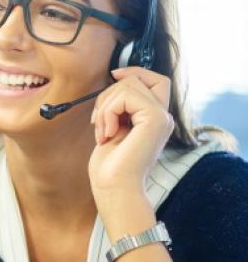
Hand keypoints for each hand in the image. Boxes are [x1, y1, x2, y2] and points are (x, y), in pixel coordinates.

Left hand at [88, 67, 174, 199]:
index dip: (135, 72)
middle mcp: (163, 116)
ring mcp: (162, 117)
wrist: (114, 190)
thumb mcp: (113, 128)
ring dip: (105, 107)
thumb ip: (119, 108)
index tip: (114, 74)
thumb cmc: (110, 168)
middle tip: (98, 122)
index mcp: (154, 119)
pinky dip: (108, 112)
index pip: (156, 80)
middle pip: (137, 79)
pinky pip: (125, 96)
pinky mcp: (155, 119)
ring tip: (102, 132)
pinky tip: (106, 135)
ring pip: (128, 85)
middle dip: (108, 95)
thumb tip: (116, 80)